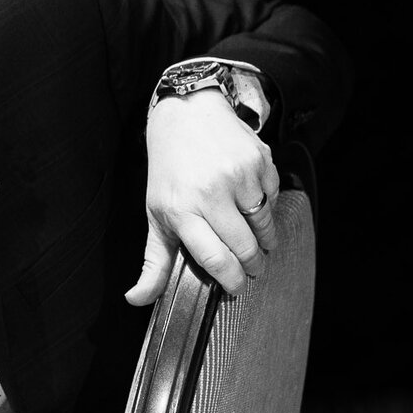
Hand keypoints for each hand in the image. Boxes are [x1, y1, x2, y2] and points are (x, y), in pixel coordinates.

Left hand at [125, 87, 278, 303]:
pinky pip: (274, 198)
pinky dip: (266, 206)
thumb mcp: (155, 213)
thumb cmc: (170, 169)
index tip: (235, 288)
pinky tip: (251, 201)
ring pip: (264, 225)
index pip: (215, 258)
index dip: (231, 280)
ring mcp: (239, 175)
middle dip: (251, 266)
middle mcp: (211, 192)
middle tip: (250, 268)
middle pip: (245, 247)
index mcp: (182, 209)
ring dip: (263, 239)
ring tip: (253, 239)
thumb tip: (138, 298)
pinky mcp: (260, 161)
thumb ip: (153, 261)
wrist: (186, 113)